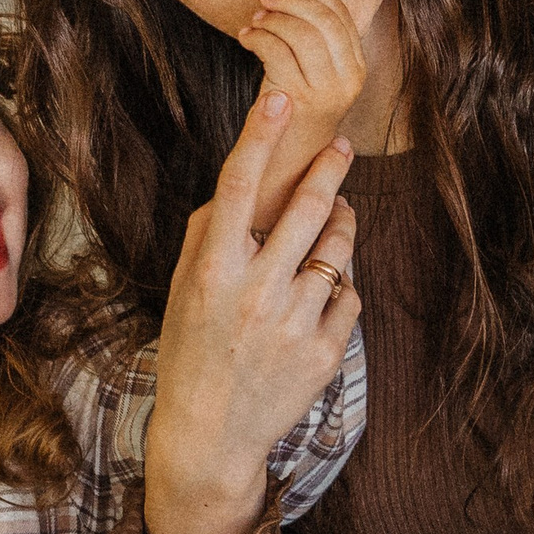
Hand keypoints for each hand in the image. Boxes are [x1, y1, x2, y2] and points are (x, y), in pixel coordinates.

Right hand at [147, 92, 359, 526]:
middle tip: (341, 147)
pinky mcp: (326, 351)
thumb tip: (236, 186)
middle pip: (308, 208)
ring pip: (339, 249)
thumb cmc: (192, 352)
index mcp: (213, 272)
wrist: (211, 435)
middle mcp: (256, 292)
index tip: (279, 98)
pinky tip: (323, 291)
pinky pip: (349, 295)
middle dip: (330, 168)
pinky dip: (341, 286)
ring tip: (340, 214)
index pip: (238, 188)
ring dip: (343, 222)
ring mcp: (295, 323)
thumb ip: (207, 236)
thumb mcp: (183, 291)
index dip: (259, 137)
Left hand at [235, 0, 366, 231]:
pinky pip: (277, 51)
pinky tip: (246, 37)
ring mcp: (327, 91)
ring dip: (272, 19)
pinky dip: (258, 37)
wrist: (284, 165)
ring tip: (255, 21)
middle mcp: (349, 78)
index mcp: (356, 65)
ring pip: (301, 32)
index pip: (340, 13)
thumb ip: (308, 31)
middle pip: (324, 19)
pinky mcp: (298, 100)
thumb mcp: (309, 69)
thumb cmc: (291, 110)